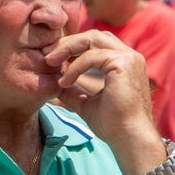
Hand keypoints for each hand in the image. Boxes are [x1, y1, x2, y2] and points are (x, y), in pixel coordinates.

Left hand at [45, 30, 165, 173]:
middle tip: (46, 54)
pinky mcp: (123, 64)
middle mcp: (128, 56)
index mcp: (122, 62)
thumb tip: (56, 84)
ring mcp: (128, 58)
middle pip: (92, 35)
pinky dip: (74, 66)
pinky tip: (64, 81)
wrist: (128, 138)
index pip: (95, 42)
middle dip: (67, 43)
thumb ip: (74, 90)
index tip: (51, 58)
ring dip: (67, 49)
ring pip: (91, 39)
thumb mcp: (87, 103)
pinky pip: (91, 56)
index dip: (72, 46)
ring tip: (49, 62)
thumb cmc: (113, 125)